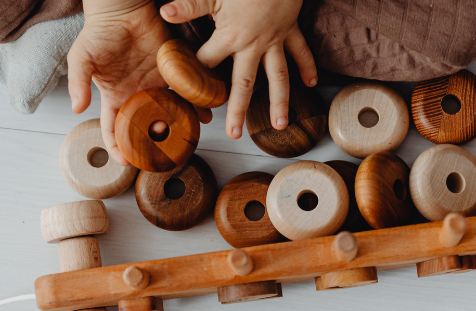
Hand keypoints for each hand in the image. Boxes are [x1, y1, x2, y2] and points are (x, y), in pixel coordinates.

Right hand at [68, 0, 211, 165]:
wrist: (121, 10)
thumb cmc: (98, 33)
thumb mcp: (81, 59)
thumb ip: (78, 83)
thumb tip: (77, 109)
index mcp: (115, 97)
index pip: (114, 129)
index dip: (118, 147)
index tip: (126, 162)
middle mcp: (136, 95)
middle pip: (146, 127)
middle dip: (154, 143)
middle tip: (164, 157)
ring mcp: (155, 84)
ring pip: (169, 112)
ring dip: (179, 125)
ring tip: (189, 138)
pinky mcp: (171, 71)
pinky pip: (184, 90)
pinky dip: (193, 101)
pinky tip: (202, 112)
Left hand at [162, 0, 316, 138]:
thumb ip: (190, 5)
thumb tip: (165, 14)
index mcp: (231, 36)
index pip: (207, 63)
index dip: (193, 77)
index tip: (185, 96)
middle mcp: (254, 45)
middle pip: (244, 83)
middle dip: (237, 109)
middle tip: (233, 133)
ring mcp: (275, 41)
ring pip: (278, 76)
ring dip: (280, 101)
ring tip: (280, 125)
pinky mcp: (290, 31)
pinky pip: (301, 52)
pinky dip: (307, 67)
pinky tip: (310, 84)